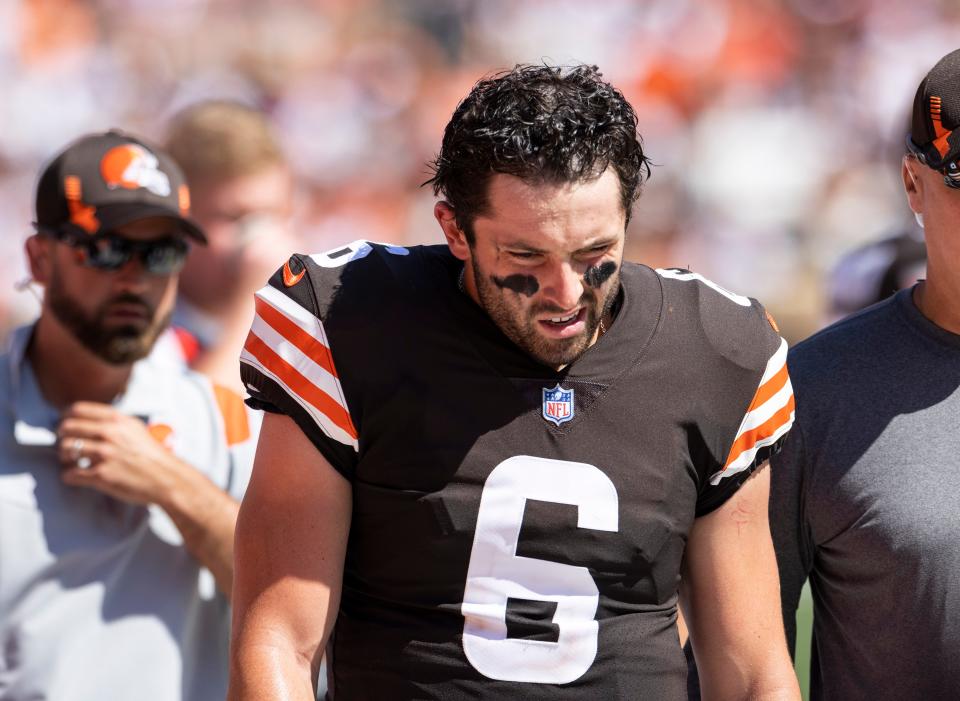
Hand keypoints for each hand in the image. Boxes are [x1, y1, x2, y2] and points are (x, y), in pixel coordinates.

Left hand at [57, 401, 187, 506]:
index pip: (77, 409)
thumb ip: (114, 422)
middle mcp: (109, 434)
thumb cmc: (153, 455)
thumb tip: (88, 420)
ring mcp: (104, 454)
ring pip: (66, 449)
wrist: (167, 478)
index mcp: (118, 420)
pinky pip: (70, 474)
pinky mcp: (101, 475)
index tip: (66, 424)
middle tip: (65, 443)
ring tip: (70, 460)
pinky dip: (69, 476)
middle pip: (67, 428)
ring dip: (64, 456)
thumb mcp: (136, 429)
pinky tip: (75, 476)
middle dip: (62, 436)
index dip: (66, 417)